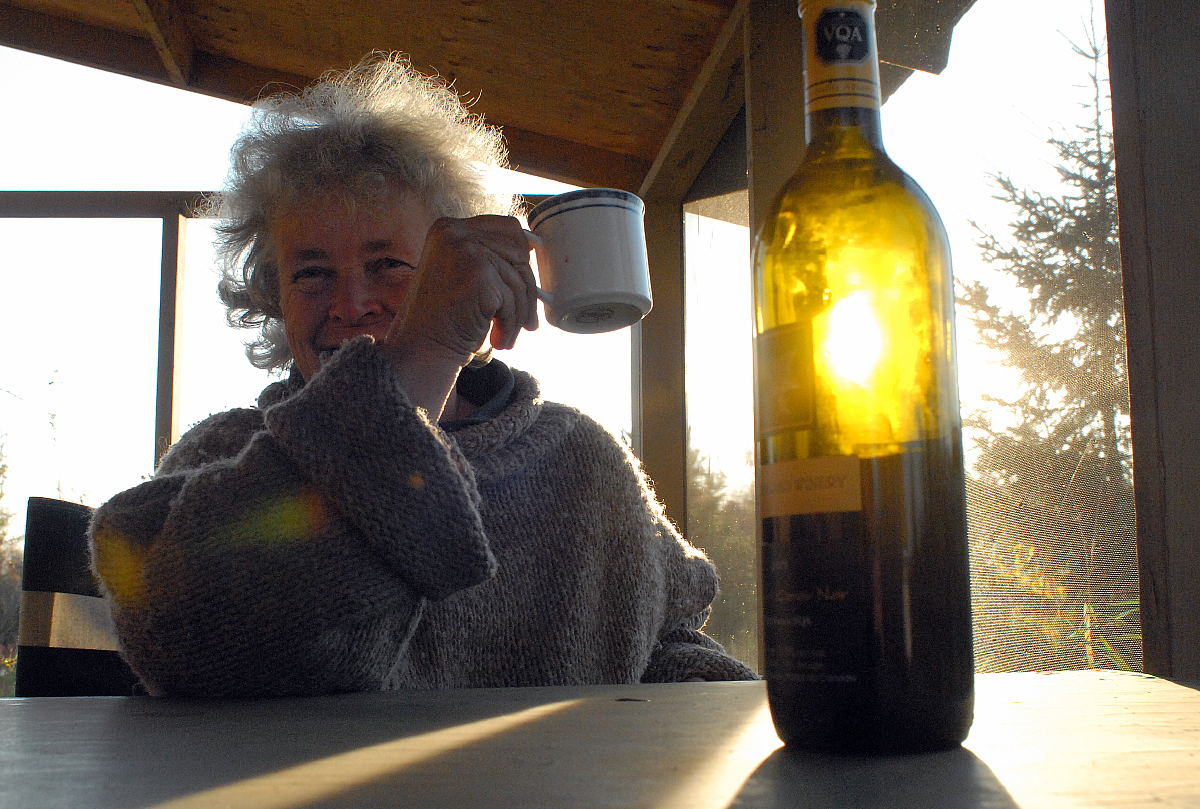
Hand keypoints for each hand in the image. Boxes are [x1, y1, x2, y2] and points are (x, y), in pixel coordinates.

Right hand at [382, 215, 538, 419]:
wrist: (421, 349)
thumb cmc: (442, 320)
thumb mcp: (461, 275)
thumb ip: (488, 258)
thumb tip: (532, 251)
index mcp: (448, 228)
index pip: (508, 228)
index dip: (523, 255)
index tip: (526, 279)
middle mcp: (455, 233)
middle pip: (519, 254)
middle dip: (526, 291)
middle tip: (526, 321)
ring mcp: (466, 251)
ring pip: (518, 280)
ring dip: (518, 314)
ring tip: (505, 336)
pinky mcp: (478, 275)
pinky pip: (513, 299)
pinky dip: (510, 324)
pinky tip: (497, 339)